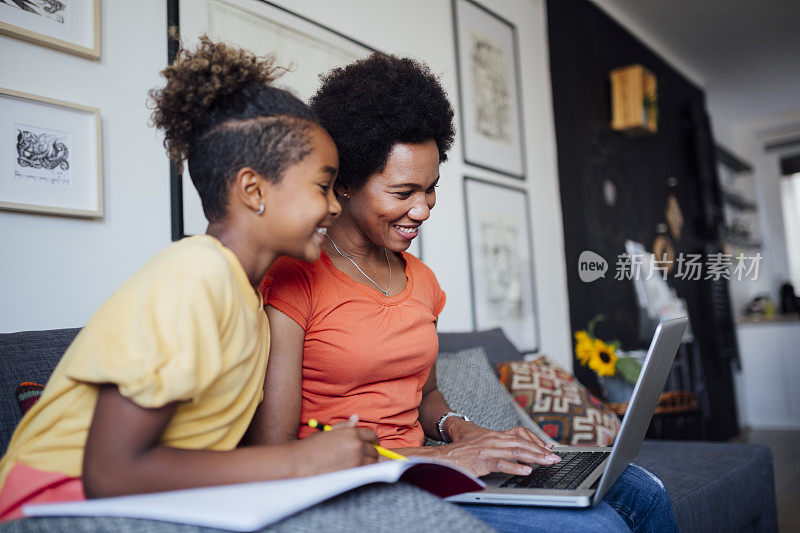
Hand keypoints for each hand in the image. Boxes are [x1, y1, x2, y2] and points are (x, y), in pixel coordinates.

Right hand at [290, 416, 378, 475]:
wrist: (301, 461)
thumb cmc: (313, 446)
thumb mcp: (330, 432)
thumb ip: (345, 426)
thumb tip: (356, 418)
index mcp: (352, 433)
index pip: (372, 436)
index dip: (373, 440)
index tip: (372, 444)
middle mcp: (357, 445)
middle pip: (375, 450)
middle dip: (371, 452)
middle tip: (364, 455)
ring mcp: (357, 460)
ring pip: (373, 462)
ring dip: (368, 463)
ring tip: (358, 463)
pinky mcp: (353, 473)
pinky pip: (367, 472)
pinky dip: (364, 471)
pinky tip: (355, 470)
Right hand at [427, 422, 560, 477]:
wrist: (442, 456)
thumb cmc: (462, 451)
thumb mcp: (482, 443)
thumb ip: (499, 446)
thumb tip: (517, 453)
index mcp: (494, 435)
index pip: (520, 436)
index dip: (536, 442)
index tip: (549, 448)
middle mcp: (493, 439)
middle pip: (522, 443)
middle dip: (540, 451)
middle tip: (555, 458)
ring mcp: (487, 449)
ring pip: (516, 451)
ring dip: (534, 457)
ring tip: (548, 463)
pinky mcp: (481, 460)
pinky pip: (501, 463)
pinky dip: (515, 467)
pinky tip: (527, 471)